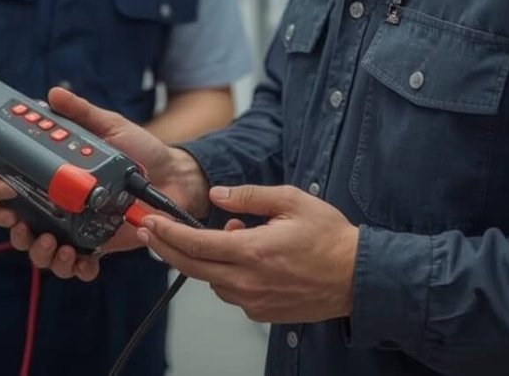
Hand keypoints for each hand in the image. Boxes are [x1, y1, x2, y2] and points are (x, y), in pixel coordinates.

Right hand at [10, 87, 209, 280]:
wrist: (175, 175)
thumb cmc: (142, 150)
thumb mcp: (109, 126)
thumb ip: (81, 113)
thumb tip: (54, 94)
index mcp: (61, 180)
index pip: (23, 196)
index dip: (8, 205)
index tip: (8, 205)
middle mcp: (66, 207)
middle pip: (30, 233)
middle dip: (23, 239)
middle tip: (30, 231)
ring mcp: (82, 228)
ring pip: (51, 255)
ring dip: (47, 256)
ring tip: (56, 246)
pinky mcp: (102, 245)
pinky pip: (83, 266)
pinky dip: (77, 269)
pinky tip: (80, 261)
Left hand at [136, 184, 358, 323]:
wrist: (357, 277)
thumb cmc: (331, 239)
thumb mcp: (291, 201)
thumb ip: (249, 196)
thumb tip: (218, 194)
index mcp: (253, 251)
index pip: (196, 243)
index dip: (168, 233)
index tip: (151, 223)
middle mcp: (249, 281)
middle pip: (193, 267)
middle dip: (166, 248)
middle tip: (151, 233)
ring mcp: (254, 301)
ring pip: (213, 281)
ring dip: (208, 259)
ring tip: (235, 235)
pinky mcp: (262, 313)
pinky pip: (233, 293)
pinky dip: (229, 276)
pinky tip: (248, 259)